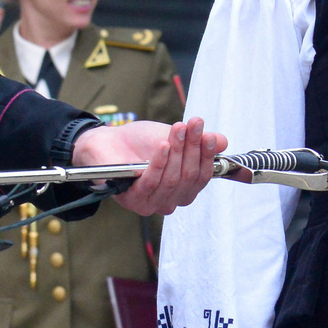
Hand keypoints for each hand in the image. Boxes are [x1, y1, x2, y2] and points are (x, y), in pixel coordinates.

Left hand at [76, 117, 226, 216]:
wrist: (105, 142)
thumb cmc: (140, 143)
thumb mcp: (174, 138)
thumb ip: (196, 142)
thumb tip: (222, 142)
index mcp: (183, 189)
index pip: (202, 177)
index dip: (207, 156)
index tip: (208, 134)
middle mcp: (170, 201)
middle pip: (189, 177)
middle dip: (193, 148)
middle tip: (192, 124)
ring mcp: (152, 204)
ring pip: (172, 180)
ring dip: (178, 151)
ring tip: (177, 129)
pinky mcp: (133, 201)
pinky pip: (151, 183)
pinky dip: (159, 163)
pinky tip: (162, 146)